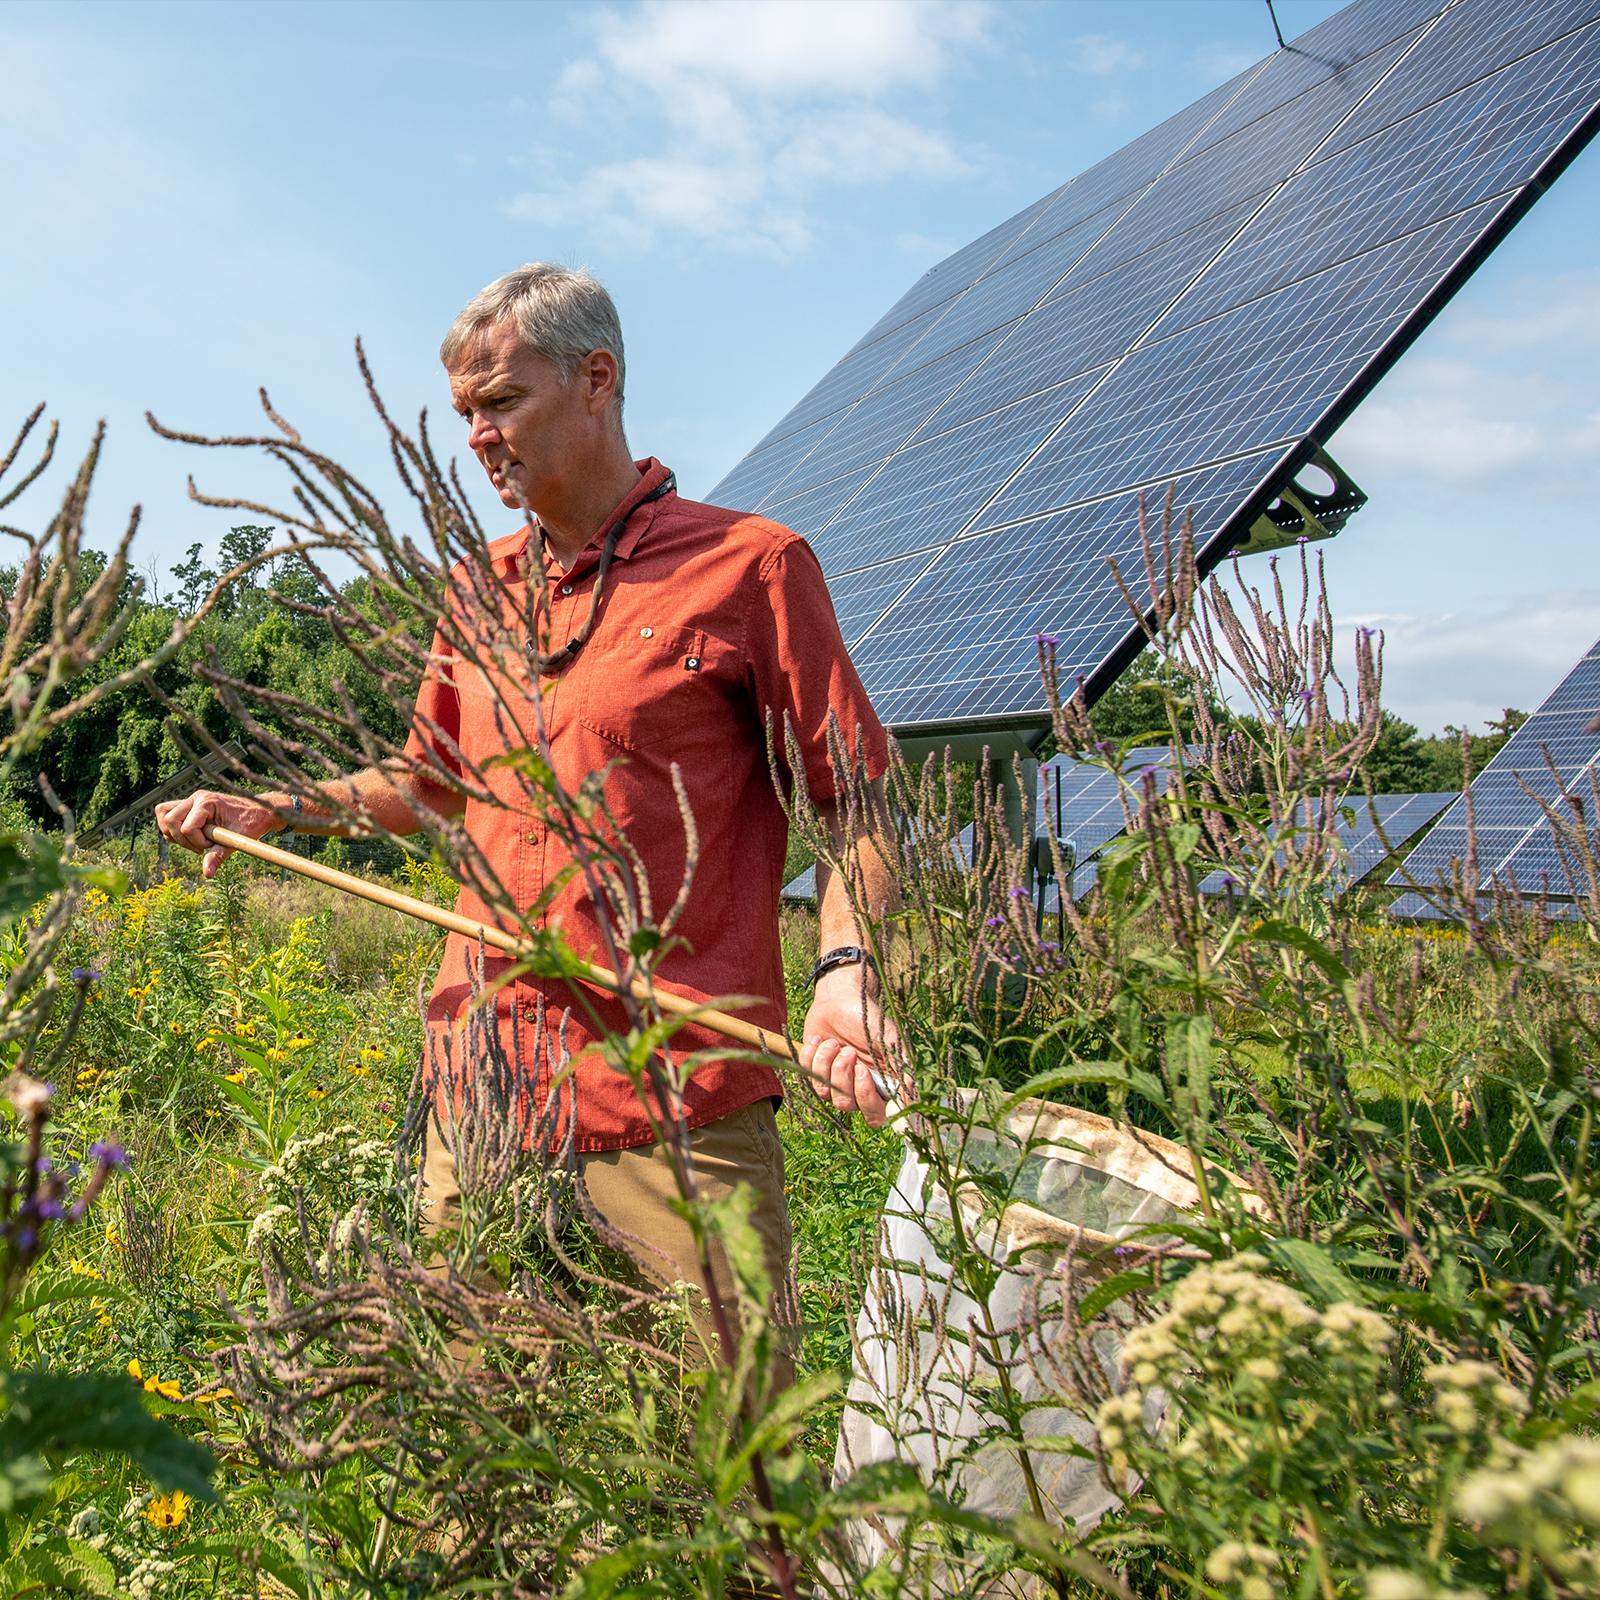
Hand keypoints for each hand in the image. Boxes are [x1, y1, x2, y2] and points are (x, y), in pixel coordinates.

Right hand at [153, 790, 280, 879]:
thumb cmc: (252, 822)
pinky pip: (169, 817)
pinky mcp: (190, 808)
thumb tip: (207, 873)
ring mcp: (191, 802)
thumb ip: (219, 855)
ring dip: (175, 834)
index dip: (197, 843)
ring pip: (164, 816)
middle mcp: (196, 798)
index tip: (213, 845)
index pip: (186, 828)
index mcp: (207, 802)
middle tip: (203, 845)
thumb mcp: (237, 840)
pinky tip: (193, 838)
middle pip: (168, 820)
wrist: (260, 813)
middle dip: (182, 839)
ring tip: (197, 841)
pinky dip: (175, 831)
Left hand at [799, 964, 904, 1127]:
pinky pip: (808, 1075)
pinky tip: (819, 1039)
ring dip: (827, 1063)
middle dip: (843, 1077)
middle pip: (847, 1105)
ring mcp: (834, 1081)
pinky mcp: (814, 1071)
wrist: (841, 998)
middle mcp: (857, 1088)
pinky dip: (813, 1055)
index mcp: (879, 1085)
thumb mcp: (888, 1038)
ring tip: (833, 1042)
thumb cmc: (869, 1018)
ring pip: (825, 1092)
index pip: (876, 1115)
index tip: (862, 1071)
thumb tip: (911, 1094)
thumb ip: (899, 1065)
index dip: (867, 1099)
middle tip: (847, 1051)